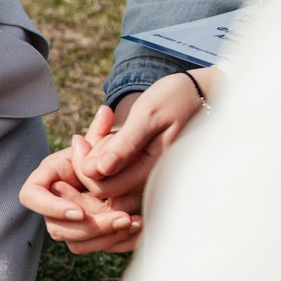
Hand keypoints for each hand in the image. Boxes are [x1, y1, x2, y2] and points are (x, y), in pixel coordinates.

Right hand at [19, 136, 142, 253]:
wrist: (117, 176)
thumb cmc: (103, 157)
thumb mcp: (101, 145)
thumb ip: (101, 133)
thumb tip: (106, 112)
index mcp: (47, 179)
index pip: (31, 197)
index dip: (50, 206)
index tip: (78, 210)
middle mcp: (51, 205)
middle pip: (56, 227)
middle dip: (89, 226)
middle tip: (121, 217)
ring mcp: (67, 224)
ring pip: (74, 242)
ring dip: (104, 235)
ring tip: (133, 219)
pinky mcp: (85, 236)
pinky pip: (93, 246)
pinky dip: (115, 239)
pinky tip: (137, 225)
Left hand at [78, 73, 205, 201]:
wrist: (201, 92)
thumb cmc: (176, 98)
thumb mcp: (148, 115)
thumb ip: (125, 145)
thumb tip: (99, 170)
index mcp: (151, 171)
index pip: (103, 187)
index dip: (84, 168)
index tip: (79, 138)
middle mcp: (150, 180)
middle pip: (102, 185)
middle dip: (90, 158)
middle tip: (93, 127)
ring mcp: (148, 175)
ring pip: (107, 175)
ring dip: (99, 151)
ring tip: (108, 122)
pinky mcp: (144, 167)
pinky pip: (116, 166)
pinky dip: (107, 149)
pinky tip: (112, 128)